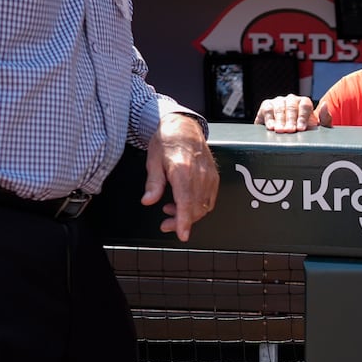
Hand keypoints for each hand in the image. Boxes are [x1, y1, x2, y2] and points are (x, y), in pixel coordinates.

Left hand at [143, 112, 217, 240]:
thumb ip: (153, 183)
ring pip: (203, 206)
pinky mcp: (214, 177)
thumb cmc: (167, 141)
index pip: (186, 202)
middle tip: (165, 223)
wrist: (183, 126)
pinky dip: (198, 206)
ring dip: (189, 214)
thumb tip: (148, 201)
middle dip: (181, 221)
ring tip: (171, 209)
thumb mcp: (153, 160)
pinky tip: (185, 203)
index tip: (182, 235)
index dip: (184, 221)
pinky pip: (209, 199)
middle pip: (195, 208)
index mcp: (183, 170)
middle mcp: (200, 174)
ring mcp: (210, 176)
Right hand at [255, 93, 327, 131]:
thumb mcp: (317, 127)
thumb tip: (325, 105)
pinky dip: (269, 118)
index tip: (301, 128)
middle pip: (291, 106)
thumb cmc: (303, 130)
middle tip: (290, 130)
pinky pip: (267, 109)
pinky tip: (271, 127)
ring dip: (280, 120)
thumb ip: (325, 118)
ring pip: (279, 107)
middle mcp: (291, 99)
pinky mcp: (267, 106)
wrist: (287, 134)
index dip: (303, 117)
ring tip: (280, 130)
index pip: (304, 105)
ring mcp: (278, 101)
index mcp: (304, 102)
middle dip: (290, 119)